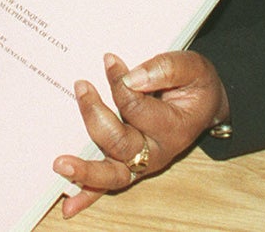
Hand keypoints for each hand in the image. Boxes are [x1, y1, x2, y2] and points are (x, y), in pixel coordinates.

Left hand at [53, 50, 227, 218]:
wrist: (203, 104)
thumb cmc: (194, 84)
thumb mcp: (192, 67)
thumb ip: (165, 69)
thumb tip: (132, 77)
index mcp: (172, 127)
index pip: (137, 107)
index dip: (119, 82)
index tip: (109, 59)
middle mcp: (155, 150)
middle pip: (120, 143)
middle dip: (96, 116)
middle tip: (82, 87)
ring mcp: (139, 161)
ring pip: (112, 173)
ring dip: (86, 170)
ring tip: (60, 163)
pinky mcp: (126, 164)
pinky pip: (106, 185)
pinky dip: (88, 195)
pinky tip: (68, 206)